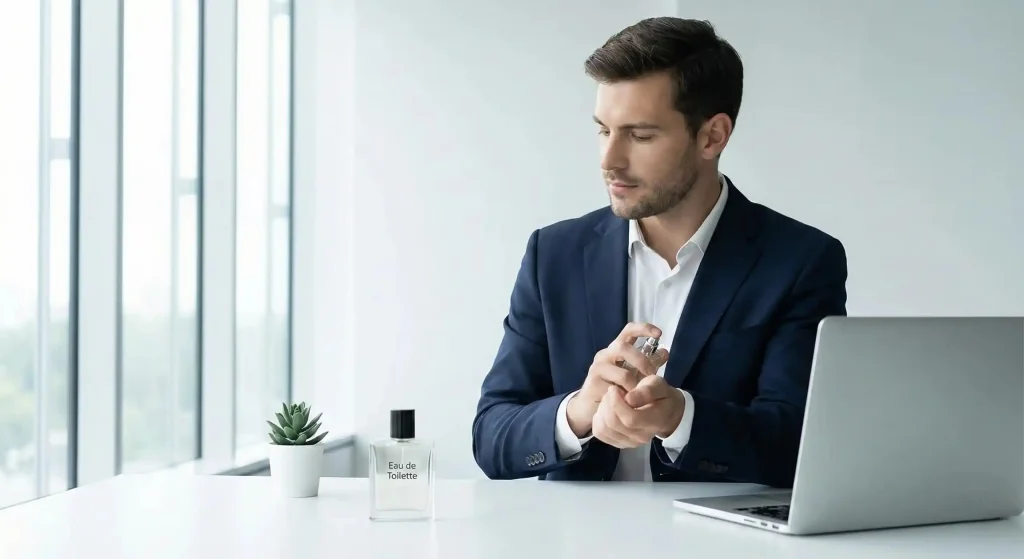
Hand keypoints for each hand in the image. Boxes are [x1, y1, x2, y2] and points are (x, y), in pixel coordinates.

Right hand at [566, 322, 668, 436]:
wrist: (593, 406)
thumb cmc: (617, 387)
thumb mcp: (636, 374)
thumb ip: (650, 363)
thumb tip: (665, 352)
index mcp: (617, 348)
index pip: (629, 331)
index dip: (644, 328)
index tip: (659, 333)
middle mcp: (605, 354)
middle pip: (623, 347)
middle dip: (642, 361)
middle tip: (651, 374)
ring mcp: (598, 367)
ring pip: (623, 374)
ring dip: (636, 386)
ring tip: (638, 394)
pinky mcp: (593, 383)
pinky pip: (616, 390)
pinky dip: (625, 396)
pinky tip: (626, 401)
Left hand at [591, 375, 684, 448]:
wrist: (664, 412)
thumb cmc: (660, 395)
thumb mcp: (658, 386)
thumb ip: (647, 391)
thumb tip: (629, 399)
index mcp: (654, 421)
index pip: (630, 419)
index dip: (616, 403)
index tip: (614, 389)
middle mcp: (642, 437)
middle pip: (614, 424)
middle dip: (607, 404)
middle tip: (612, 391)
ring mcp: (630, 443)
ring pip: (604, 429)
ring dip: (602, 410)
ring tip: (610, 399)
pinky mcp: (619, 443)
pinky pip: (600, 433)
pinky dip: (598, 419)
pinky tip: (606, 409)